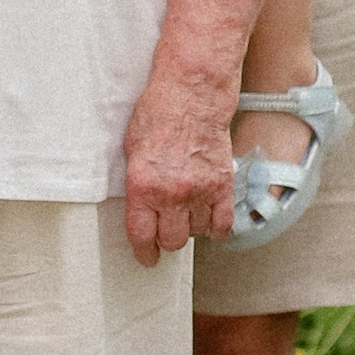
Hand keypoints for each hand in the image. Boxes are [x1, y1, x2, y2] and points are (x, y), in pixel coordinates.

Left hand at [121, 66, 236, 264]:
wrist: (192, 96)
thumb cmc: (157, 115)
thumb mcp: (131, 149)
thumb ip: (137, 183)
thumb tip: (140, 207)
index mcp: (143, 186)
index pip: (141, 235)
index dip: (144, 252)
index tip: (146, 258)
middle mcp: (171, 194)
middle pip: (171, 240)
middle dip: (166, 240)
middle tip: (165, 233)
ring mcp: (199, 191)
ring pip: (196, 233)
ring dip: (190, 229)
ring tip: (185, 216)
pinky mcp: (222, 185)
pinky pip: (223, 223)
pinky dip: (216, 228)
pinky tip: (209, 222)